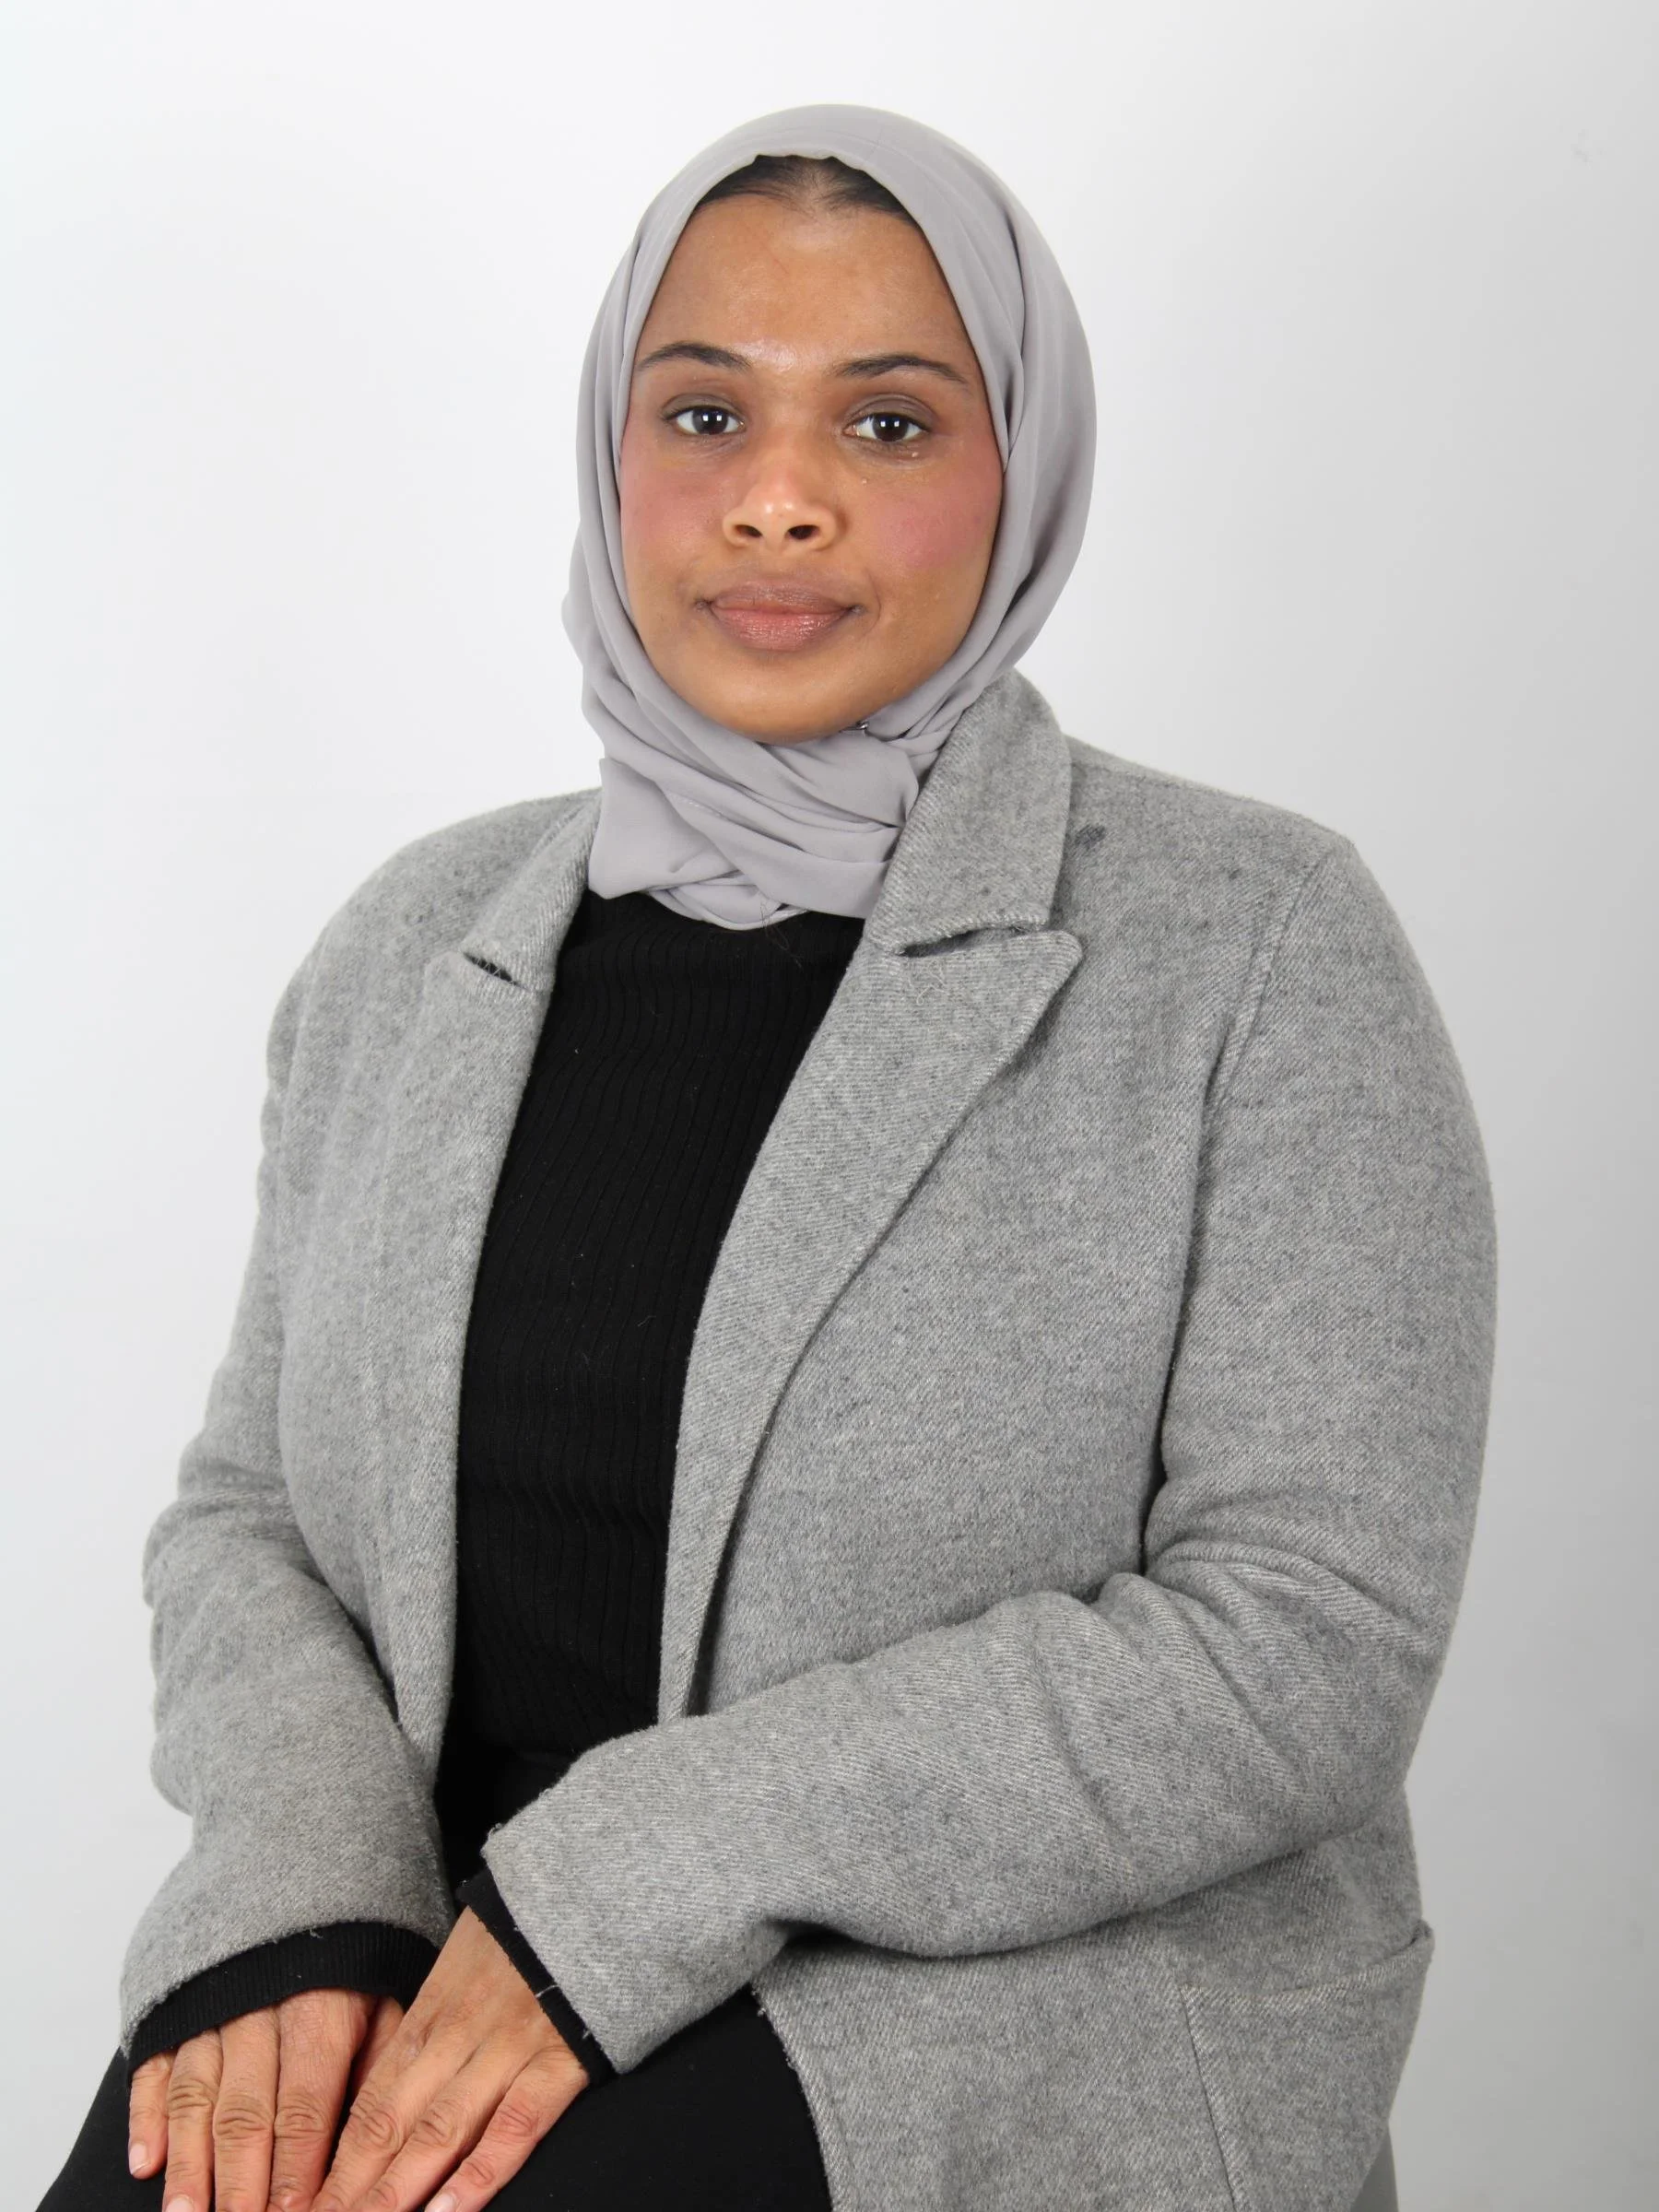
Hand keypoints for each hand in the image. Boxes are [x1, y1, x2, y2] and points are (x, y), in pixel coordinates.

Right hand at [127, 1986, 404, 2211]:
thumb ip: (378, 2067)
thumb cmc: (346, 1965)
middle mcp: (259, 2012)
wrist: (296, 1885)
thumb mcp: (383, 2001)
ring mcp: (210, 2011)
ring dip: (189, 2164)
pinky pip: (153, 2067)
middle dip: (242, 2182)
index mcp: (319, 2010)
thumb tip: (376, 2141)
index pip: (306, 2105)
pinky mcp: (175, 2013)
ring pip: (195, 2097)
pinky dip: (145, 2116)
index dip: (297, 2168)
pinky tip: (146, 2162)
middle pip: (246, 2111)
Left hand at [311, 1906, 589, 2211]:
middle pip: (391, 2126)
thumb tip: (395, 2071)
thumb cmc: (528, 1928)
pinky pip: (515, 2124)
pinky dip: (480, 2173)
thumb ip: (433, 2018)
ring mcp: (509, 2050)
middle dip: (352, 2191)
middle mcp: (458, 2035)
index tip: (309, 2206)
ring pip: (440, 2133)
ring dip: (397, 2194)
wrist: (596, 1889)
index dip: (336, 2162)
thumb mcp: (464, 1959)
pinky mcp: (561, 2061)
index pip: (369, 2102)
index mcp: (432, 2012)